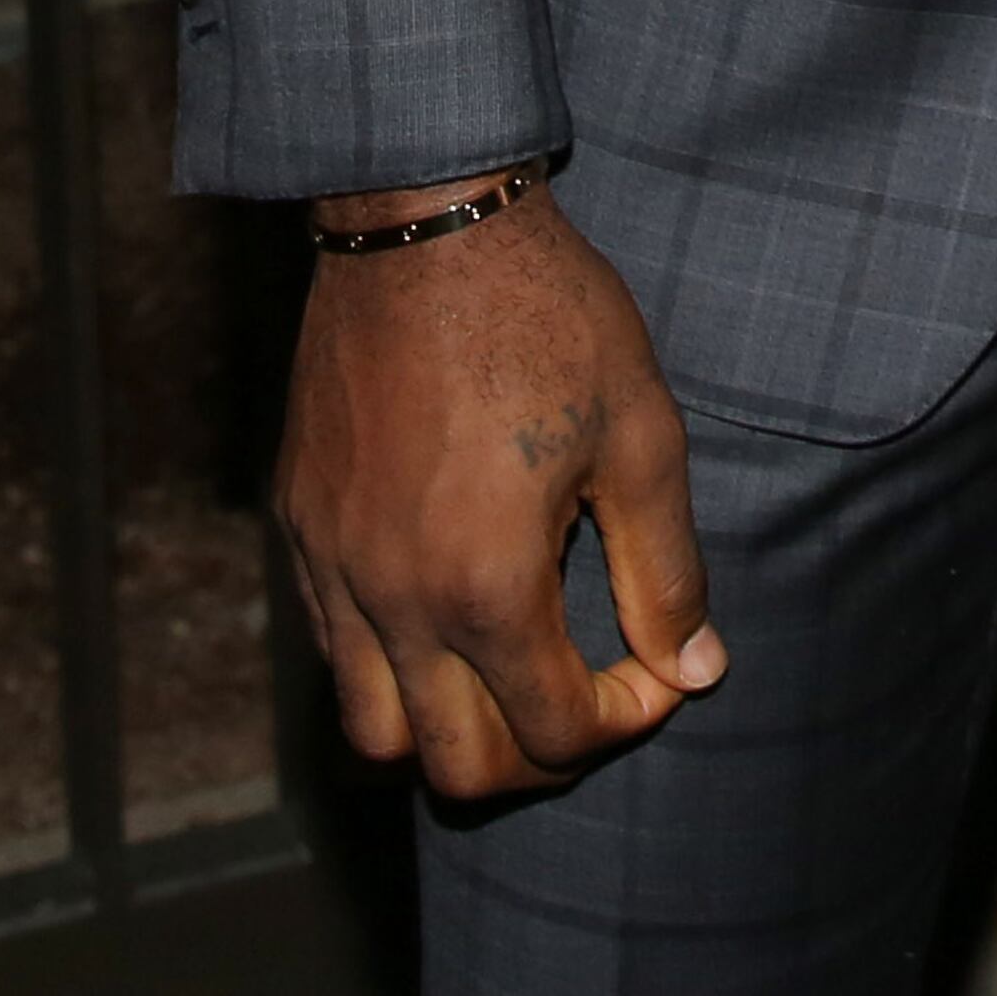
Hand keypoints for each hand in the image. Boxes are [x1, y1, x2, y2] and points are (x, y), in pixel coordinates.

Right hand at [277, 181, 722, 799]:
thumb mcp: (639, 435)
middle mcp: (395, 604)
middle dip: (541, 756)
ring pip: (374, 736)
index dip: (625, 720)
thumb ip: (665, 567)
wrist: (425, 225)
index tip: (659, 670)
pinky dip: (392, 674)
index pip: (556, 732)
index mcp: (486, 587)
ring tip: (514, 679)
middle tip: (591, 696)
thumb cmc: (549, 319)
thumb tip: (696, 667)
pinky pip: (333, 657)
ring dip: (451, 735)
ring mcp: (333, 573)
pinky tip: (450, 619)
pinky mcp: (300, 534)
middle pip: (457, 769)